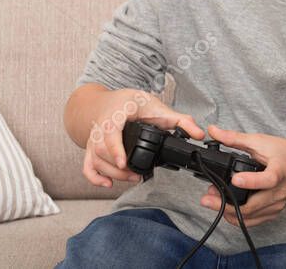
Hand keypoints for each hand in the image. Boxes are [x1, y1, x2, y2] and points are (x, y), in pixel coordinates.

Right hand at [83, 89, 204, 188]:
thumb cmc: (131, 103)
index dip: (115, 149)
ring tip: (131, 178)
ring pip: (94, 159)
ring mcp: (94, 138)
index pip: (110, 131)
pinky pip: (87, 165)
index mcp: (116, 113)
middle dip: (117, 167)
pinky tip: (108, 184)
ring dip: (111, 173)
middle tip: (136, 175)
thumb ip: (179, 121)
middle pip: (100, 150)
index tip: (123, 163)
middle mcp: (101, 126)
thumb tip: (198, 133)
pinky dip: (94, 177)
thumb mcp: (157, 107)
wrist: (111, 101)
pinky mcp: (91, 148)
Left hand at [198, 125, 285, 227]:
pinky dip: (236, 217)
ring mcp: (277, 205)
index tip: (235, 179)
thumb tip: (213, 131)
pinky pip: (252, 221)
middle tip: (207, 197)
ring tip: (211, 199)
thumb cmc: (284, 154)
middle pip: (253, 204)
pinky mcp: (272, 213)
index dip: (251, 181)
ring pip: (250, 215)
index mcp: (280, 170)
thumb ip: (235, 138)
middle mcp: (280, 191)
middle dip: (227, 202)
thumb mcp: (262, 141)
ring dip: (228, 210)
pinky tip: (224, 208)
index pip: (268, 179)